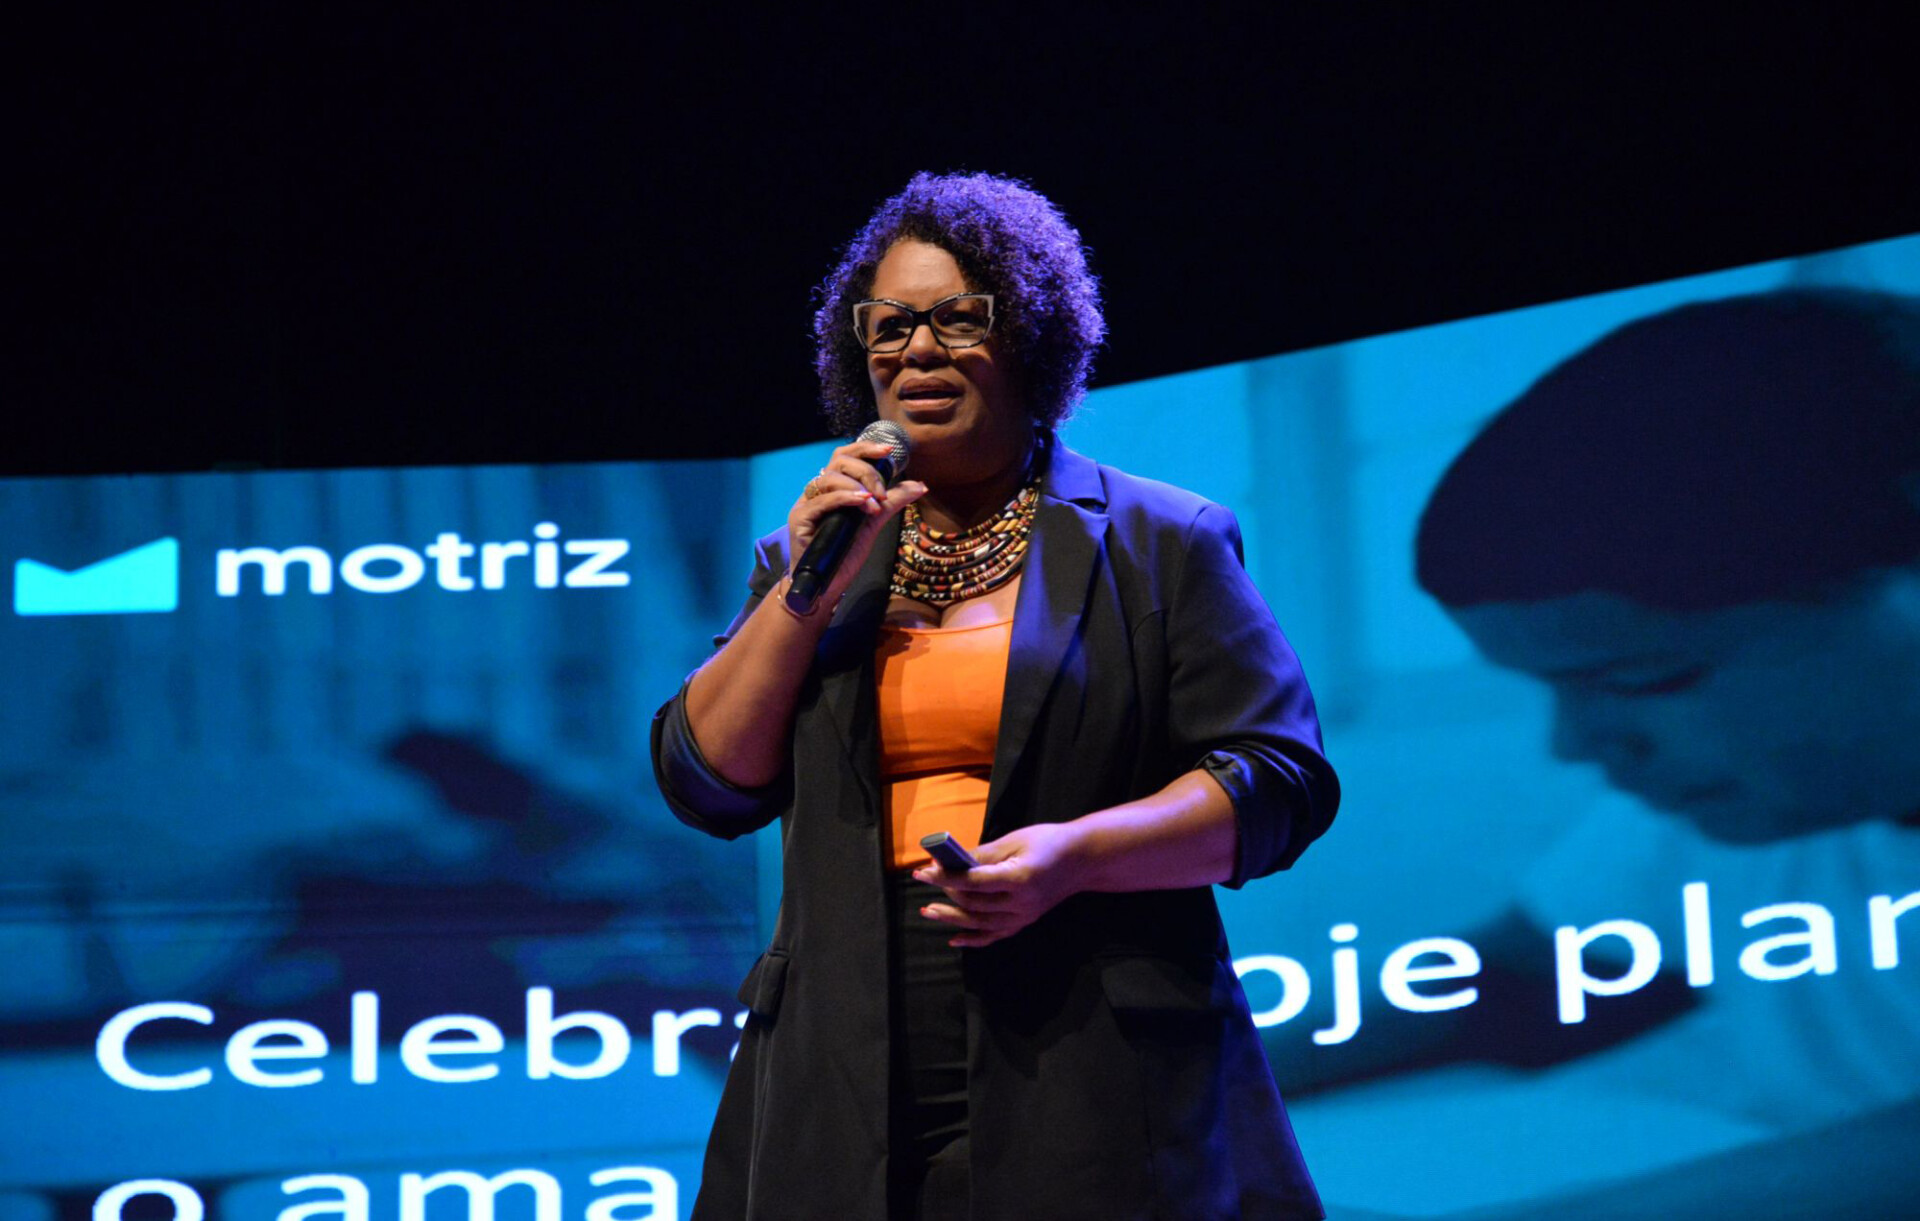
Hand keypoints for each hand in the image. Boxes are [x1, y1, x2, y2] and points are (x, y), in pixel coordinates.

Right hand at [786, 438, 925, 605]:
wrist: (825, 587)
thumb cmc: (843, 554)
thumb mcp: (872, 523)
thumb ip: (891, 502)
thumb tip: (920, 486)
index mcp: (832, 489)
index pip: (845, 458)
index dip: (865, 449)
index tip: (889, 451)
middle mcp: (817, 492)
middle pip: (837, 461)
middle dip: (865, 470)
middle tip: (881, 492)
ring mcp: (806, 504)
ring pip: (829, 478)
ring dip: (858, 486)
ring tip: (875, 504)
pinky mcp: (799, 519)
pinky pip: (822, 500)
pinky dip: (845, 498)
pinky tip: (863, 503)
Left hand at [913, 822, 1087, 947]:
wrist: (1081, 860)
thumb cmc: (1047, 842)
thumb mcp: (1013, 841)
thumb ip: (981, 855)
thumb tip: (949, 860)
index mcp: (1019, 878)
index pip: (972, 882)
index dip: (944, 877)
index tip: (923, 871)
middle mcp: (1021, 903)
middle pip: (974, 903)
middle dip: (946, 892)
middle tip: (927, 878)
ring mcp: (1024, 916)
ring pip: (980, 923)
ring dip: (951, 918)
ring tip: (927, 911)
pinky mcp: (1025, 922)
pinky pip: (995, 936)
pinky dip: (974, 939)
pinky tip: (955, 940)